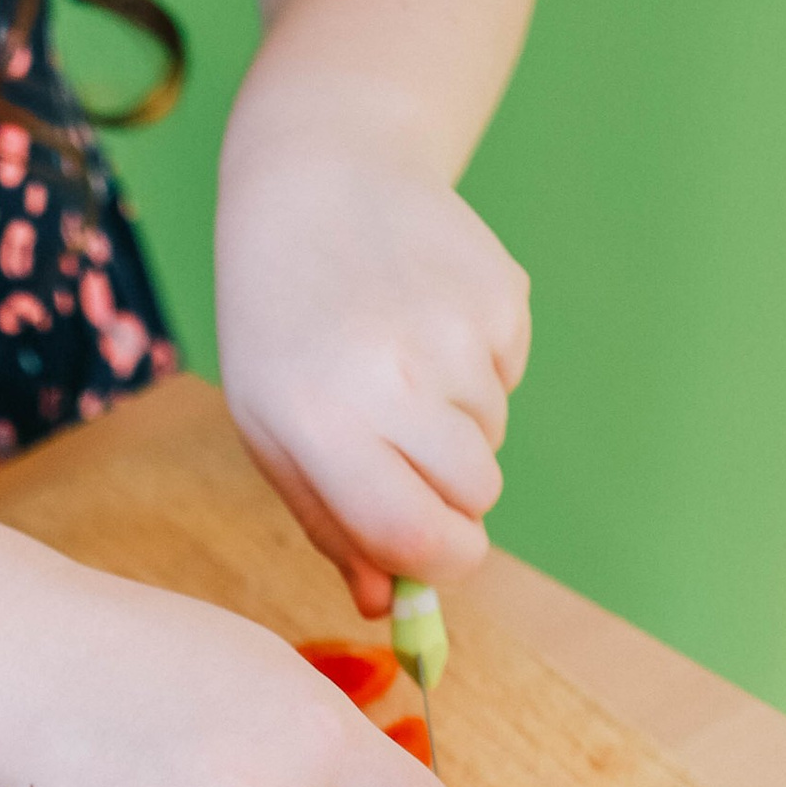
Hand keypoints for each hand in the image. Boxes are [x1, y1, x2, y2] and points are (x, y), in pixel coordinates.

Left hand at [215, 116, 530, 616]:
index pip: (421, 537)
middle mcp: (391, 378)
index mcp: (321, 424)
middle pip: (475, 494)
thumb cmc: (283, 327)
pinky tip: (426, 319)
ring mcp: (455, 333)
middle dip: (450, 491)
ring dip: (455, 421)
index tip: (441, 553)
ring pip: (493, 436)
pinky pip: (510, 376)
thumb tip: (388, 605)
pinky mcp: (503, 296)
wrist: (321, 181)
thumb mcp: (275, 430)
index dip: (443, 559)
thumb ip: (334, 524)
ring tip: (399, 360)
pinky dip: (477, 366)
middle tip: (401, 440)